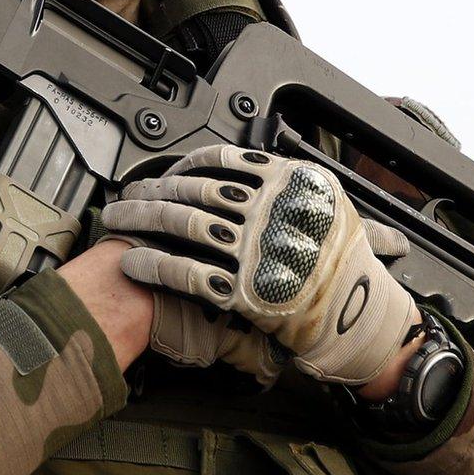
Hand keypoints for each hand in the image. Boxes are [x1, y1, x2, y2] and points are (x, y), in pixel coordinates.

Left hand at [103, 145, 417, 386]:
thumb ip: (285, 181)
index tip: (160, 172)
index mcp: (288, 183)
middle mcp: (268, 211)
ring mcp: (255, 250)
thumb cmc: (343, 261)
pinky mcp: (243, 290)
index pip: (220, 161)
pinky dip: (152, 265)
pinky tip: (131, 264)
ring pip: (182, 225)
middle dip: (149, 191)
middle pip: (192, 190)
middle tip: (125, 195)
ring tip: (115, 222)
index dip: (180, 165)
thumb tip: (247, 166)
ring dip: (139, 221)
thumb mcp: (327, 203)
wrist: (358, 313)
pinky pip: (185, 272)